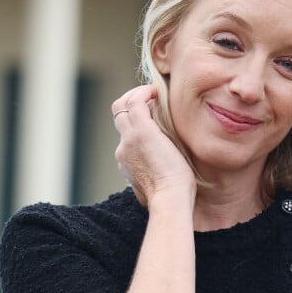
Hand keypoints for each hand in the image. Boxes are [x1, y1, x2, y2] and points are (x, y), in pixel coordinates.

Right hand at [112, 85, 195, 207]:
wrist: (170, 201)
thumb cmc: (173, 199)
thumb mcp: (160, 186)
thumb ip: (156, 178)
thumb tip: (164, 180)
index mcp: (127, 162)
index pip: (125, 134)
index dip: (136, 121)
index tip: (153, 116)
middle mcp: (124, 149)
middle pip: (118, 116)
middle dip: (133, 103)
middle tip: (153, 99)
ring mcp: (130, 139)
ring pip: (121, 106)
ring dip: (138, 95)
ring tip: (156, 93)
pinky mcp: (142, 132)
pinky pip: (135, 101)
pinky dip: (145, 92)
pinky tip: (159, 92)